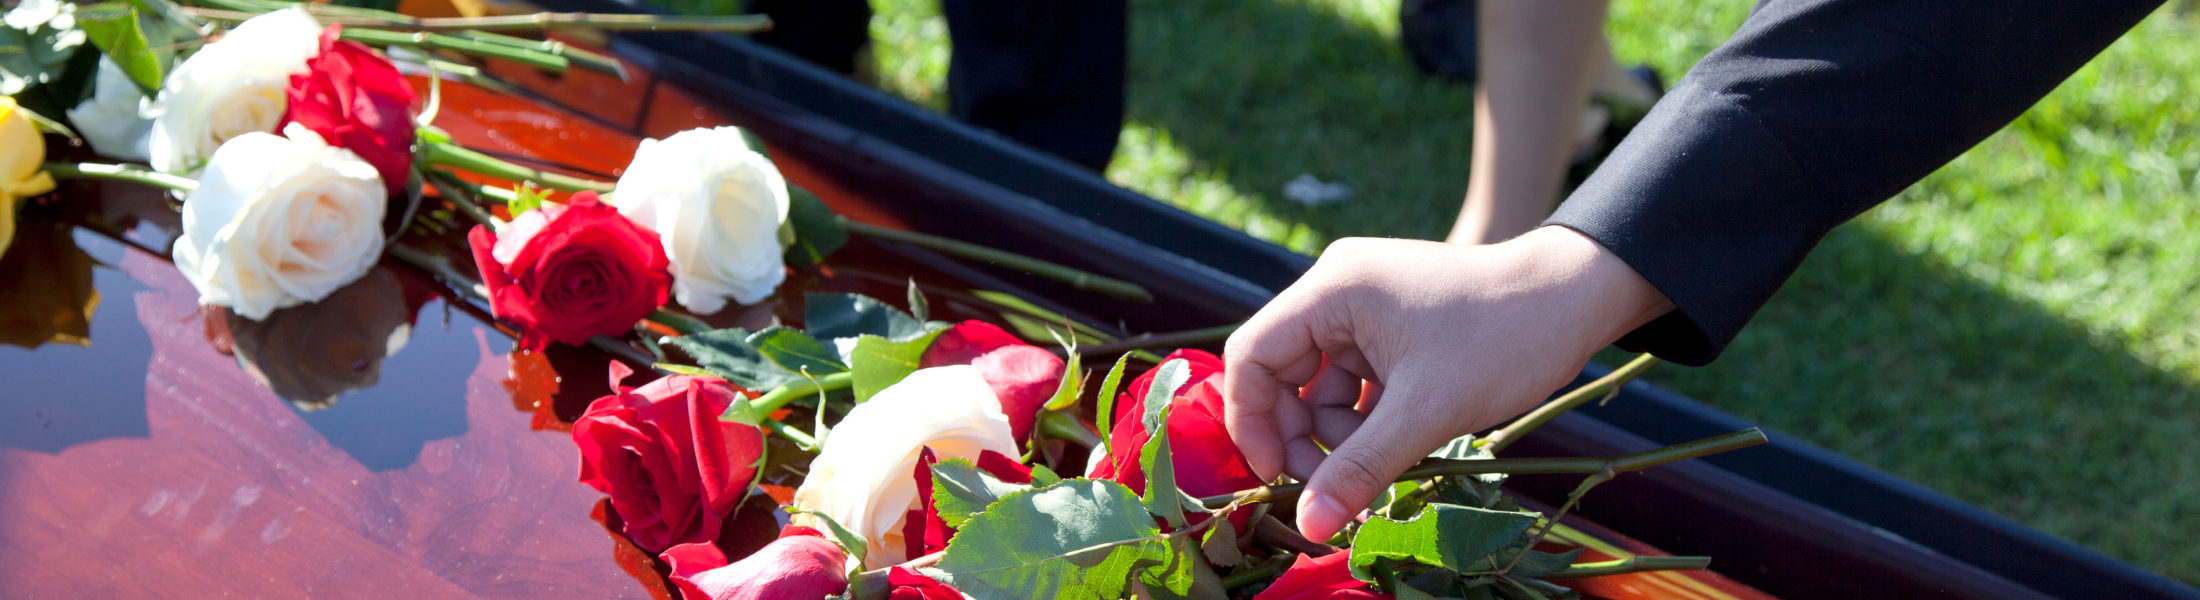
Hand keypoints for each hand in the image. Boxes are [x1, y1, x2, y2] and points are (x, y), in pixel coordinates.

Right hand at [1222, 226, 1672, 541]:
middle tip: (1329, 486)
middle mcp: (1338, 287)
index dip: (1252, 420)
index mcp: (1333, 288)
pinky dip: (1366, 416)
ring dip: (1338, 431)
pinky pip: (1354, 378)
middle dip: (1301, 433)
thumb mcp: (1427, 411)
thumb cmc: (1504, 339)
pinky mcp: (1391, 323)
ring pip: (1320, 383)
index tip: (1276, 474)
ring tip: (1381, 461)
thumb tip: (1308, 527)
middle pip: (1281, 372)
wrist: (1577, 296)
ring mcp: (1365, 305)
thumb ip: (1361, 468)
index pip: (1252, 354)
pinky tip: (1399, 441)